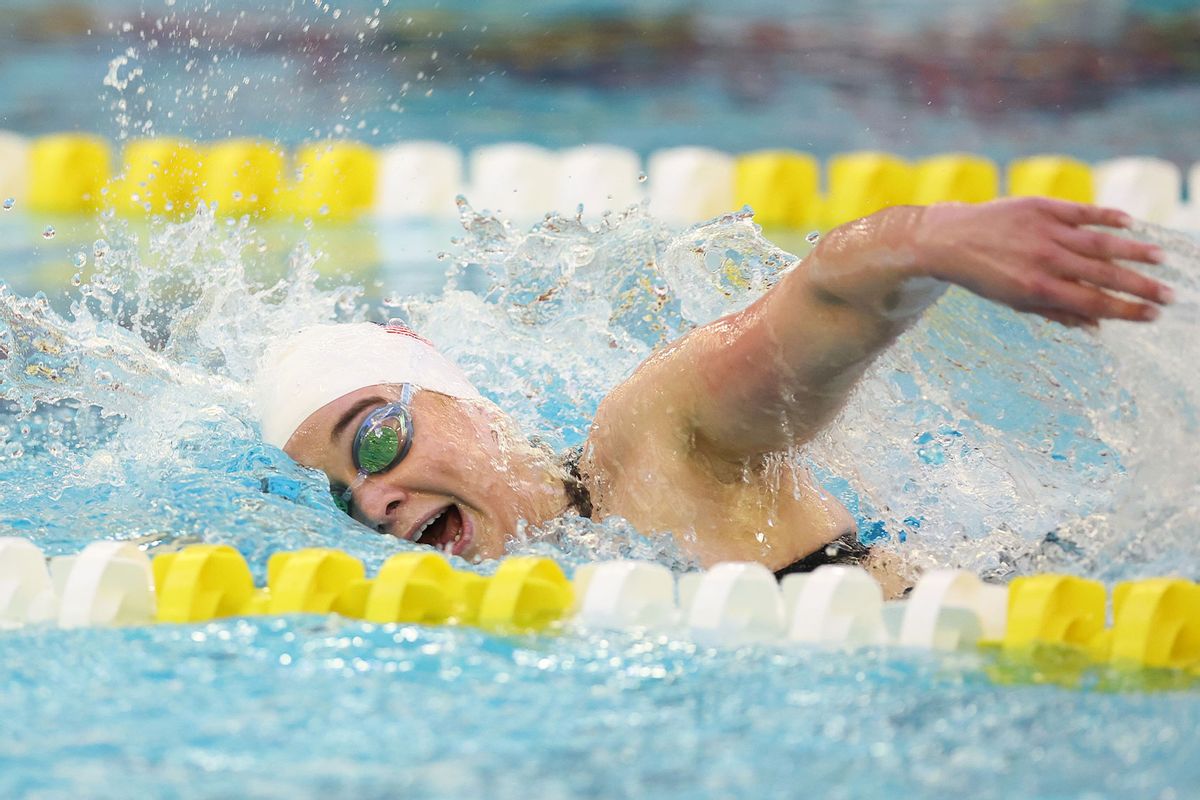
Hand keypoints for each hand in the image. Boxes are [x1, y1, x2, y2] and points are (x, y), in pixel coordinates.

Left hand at [915, 198, 1172, 327]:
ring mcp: (1045, 231)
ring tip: (1161, 260)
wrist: (950, 239)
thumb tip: (1098, 327)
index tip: (1153, 315)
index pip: (1093, 302)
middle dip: (1141, 287)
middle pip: (1104, 275)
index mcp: (1038, 288)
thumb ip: (1058, 313)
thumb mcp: (1016, 302)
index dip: (1126, 310)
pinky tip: (1131, 223)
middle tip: (1171, 296)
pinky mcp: (1041, 207)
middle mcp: (1045, 260)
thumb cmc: (985, 276)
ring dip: (1134, 251)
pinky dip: (1107, 216)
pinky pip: (1082, 211)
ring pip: (1100, 242)